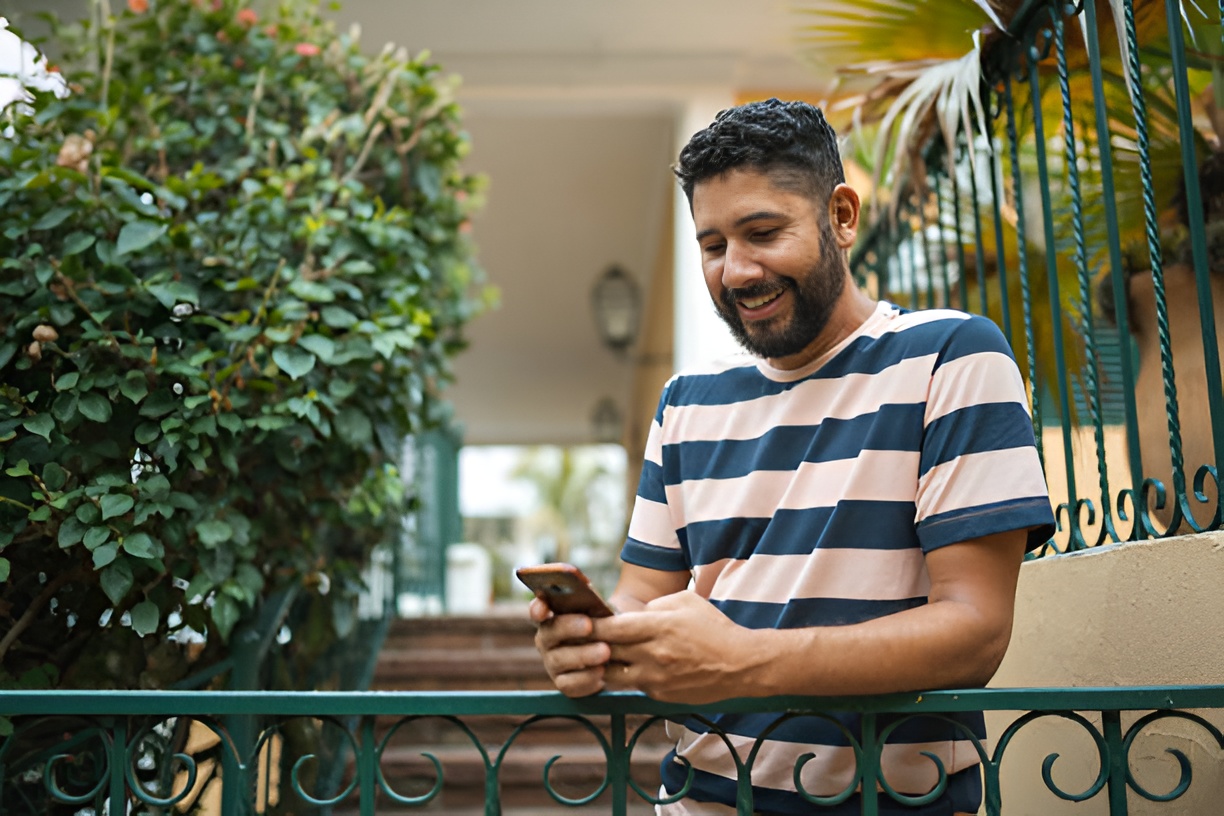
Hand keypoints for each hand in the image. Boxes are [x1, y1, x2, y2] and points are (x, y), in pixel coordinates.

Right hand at [529, 596, 611, 696]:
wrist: (618, 647)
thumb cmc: (603, 621)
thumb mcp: (598, 605)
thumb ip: (587, 594)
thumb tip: (584, 584)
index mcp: (551, 617)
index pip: (537, 610)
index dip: (537, 608)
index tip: (543, 608)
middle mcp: (546, 640)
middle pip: (548, 634)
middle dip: (568, 628)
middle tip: (589, 625)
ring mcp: (553, 663)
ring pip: (559, 661)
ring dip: (582, 655)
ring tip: (605, 651)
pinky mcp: (564, 683)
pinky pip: (570, 685)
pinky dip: (586, 679)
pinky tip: (601, 673)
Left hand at [592, 590, 756, 703]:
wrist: (740, 665)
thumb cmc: (714, 628)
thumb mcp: (685, 602)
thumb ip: (654, 605)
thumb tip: (631, 614)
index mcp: (658, 627)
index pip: (611, 629)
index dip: (592, 626)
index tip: (581, 622)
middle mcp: (653, 655)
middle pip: (606, 653)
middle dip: (590, 646)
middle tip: (580, 640)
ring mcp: (655, 679)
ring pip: (612, 676)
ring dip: (602, 667)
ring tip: (596, 658)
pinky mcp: (659, 695)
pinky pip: (632, 686)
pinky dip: (624, 677)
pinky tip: (624, 669)